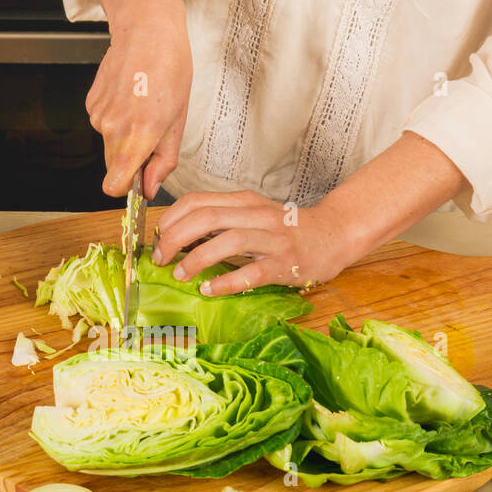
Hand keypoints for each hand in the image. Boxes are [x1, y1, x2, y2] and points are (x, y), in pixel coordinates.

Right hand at [85, 0, 192, 198]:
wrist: (147, 29)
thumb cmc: (169, 68)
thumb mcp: (178, 120)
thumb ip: (164, 160)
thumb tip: (152, 187)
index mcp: (138, 135)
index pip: (115, 186)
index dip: (128, 188)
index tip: (140, 180)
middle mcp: (112, 128)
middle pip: (113, 167)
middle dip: (131, 161)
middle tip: (152, 134)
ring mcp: (98, 116)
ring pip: (109, 145)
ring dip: (124, 136)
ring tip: (142, 107)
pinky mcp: (90, 104)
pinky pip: (103, 125)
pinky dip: (116, 118)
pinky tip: (129, 97)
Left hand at [152, 191, 359, 294]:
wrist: (334, 234)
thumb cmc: (287, 230)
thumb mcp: (252, 216)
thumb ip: (221, 222)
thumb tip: (180, 238)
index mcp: (244, 202)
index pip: (197, 201)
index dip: (170, 219)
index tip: (157, 239)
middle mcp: (256, 215)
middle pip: (206, 218)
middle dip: (175, 238)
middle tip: (160, 259)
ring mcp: (273, 238)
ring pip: (228, 241)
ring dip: (197, 259)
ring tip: (180, 275)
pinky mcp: (285, 263)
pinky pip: (252, 272)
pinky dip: (227, 281)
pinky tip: (209, 290)